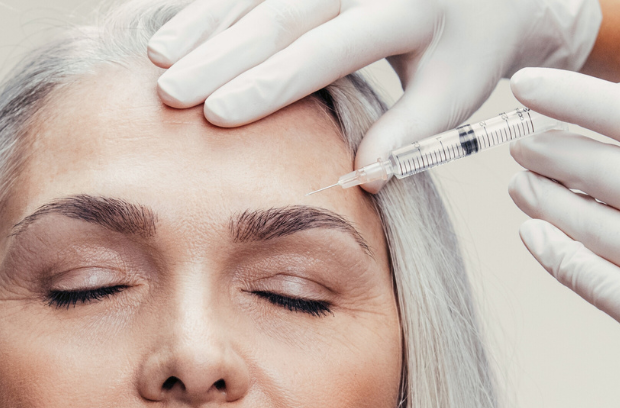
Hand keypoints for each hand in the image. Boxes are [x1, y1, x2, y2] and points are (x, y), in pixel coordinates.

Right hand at [147, 0, 602, 188]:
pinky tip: (170, 38)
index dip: (268, 83)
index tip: (219, 115)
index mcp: (401, 10)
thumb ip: (410, 131)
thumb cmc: (462, 49)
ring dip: (203, 27)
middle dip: (219, 55)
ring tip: (157, 63)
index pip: (325, 50)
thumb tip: (366, 178)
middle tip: (170, 93)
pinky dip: (207, 11)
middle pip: (280, 18)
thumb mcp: (453, 90)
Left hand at [507, 55, 619, 407]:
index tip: (527, 88)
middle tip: (518, 143)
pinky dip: (551, 251)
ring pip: (586, 221)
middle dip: (549, 151)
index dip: (572, 98)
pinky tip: (532, 234)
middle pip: (603, 168)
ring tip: (521, 185)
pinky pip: (584, 275)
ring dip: (543, 199)